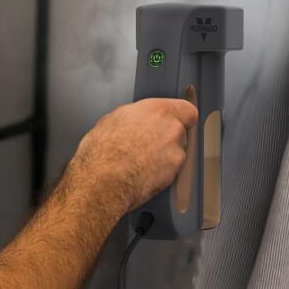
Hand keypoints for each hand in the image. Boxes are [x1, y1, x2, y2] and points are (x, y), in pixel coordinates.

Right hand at [70, 98, 197, 215]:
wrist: (103, 180)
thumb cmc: (102, 153)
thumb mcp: (111, 120)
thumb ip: (134, 116)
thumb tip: (135, 119)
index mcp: (155, 110)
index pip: (186, 109)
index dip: (181, 116)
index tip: (176, 120)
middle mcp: (170, 127)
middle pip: (181, 130)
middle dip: (168, 137)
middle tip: (149, 145)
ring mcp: (176, 149)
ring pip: (178, 150)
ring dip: (166, 155)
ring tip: (142, 162)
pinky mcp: (176, 170)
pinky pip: (174, 169)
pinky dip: (163, 171)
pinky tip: (145, 173)